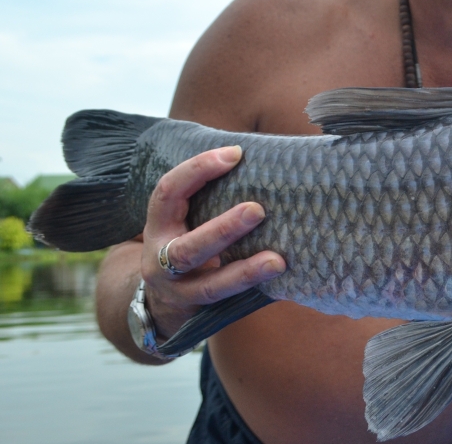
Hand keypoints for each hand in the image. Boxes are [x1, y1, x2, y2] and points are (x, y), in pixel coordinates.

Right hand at [140, 145, 285, 339]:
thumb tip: (265, 155)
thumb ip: (210, 193)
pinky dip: (252, 289)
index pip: (168, 192)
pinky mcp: (199, 311)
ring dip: (244, 272)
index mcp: (159, 225)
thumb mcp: (186, 216)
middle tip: (257, 210)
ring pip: (209, 286)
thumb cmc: (189, 239)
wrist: (161, 302)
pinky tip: (279, 275)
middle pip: (187, 249)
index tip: (235, 153)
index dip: (197, 170)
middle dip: (222, 229)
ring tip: (277, 260)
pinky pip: (227, 303)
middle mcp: (160, 259)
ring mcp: (179, 291)